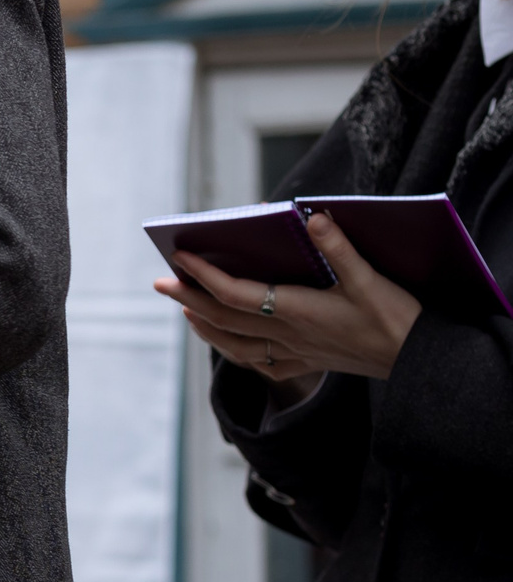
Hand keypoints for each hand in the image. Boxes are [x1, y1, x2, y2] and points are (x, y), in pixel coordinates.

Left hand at [155, 212, 421, 402]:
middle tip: (159, 283)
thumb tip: (314, 216)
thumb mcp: (372, 280)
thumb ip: (341, 249)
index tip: (177, 259)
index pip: (235, 294)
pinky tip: (230, 347)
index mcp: (298, 311)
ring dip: (206, 326)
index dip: (203, 277)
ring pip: (236, 345)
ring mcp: (297, 353)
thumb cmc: (398, 320)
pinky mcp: (311, 364)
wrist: (422, 364)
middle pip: (224, 318)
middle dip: (188, 298)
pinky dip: (238, 353)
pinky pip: (262, 364)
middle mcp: (289, 335)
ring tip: (185, 310)